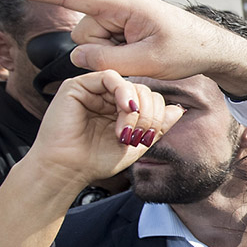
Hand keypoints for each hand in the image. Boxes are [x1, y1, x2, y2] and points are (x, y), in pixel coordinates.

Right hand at [0, 0, 246, 94]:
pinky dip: (121, 56)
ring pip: (94, 44)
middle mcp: (117, 6)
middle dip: (103, 52)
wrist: (213, 48)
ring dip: (114, 56)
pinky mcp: (125, 27)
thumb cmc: (188, 49)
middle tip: (140, 57)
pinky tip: (146, 54)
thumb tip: (78, 55)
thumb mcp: (148, 61)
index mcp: (122, 4)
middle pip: (84, 34)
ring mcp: (121, 16)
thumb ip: (107, 60)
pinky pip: (107, 46)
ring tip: (147, 55)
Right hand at [28, 70, 184, 186]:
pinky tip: (127, 108)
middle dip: (148, 114)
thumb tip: (179, 109)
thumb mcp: (137, 144)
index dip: (157, 115)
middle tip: (139, 135)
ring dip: (137, 108)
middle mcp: (109, 97)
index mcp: (121, 110)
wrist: (67, 170)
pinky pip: (110, 76)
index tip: (149, 137)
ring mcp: (94, 90)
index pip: (151, 100)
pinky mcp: (78, 86)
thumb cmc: (97, 160)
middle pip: (144, 90)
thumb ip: (158, 127)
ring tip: (128, 129)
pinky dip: (124, 91)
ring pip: (131, 84)